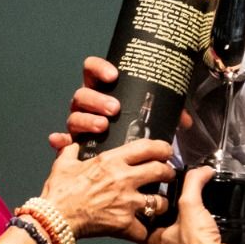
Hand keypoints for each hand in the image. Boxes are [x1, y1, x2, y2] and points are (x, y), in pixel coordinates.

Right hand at [38, 138, 174, 241]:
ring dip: (160, 203)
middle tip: (168, 176)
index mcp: (112, 161)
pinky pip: (144, 229)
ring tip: (157, 204)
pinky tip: (141, 228)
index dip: (162, 148)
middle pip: (161, 171)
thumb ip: (71, 151)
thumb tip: (71, 143)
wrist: (54, 218)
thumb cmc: (59, 191)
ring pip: (159, 201)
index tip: (165, 151)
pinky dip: (143, 230)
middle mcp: (124, 179)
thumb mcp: (63, 164)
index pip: (148, 147)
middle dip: (168, 173)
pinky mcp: (125, 224)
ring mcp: (127, 202)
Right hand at [47, 56, 191, 149]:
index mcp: (101, 94)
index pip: (92, 71)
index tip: (114, 74)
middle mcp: (88, 109)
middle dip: (98, 99)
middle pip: (83, 94)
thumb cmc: (125, 136)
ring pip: (75, 117)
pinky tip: (62, 141)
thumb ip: (162, 116)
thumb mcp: (144, 120)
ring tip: (101, 126)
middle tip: (114, 108)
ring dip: (87, 119)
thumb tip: (184, 120)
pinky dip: (61, 141)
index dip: (99, 68)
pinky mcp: (74, 147)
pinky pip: (64, 143)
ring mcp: (79, 126)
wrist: (99, 175)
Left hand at [143, 166, 240, 243]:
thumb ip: (193, 183)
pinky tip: (197, 231)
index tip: (156, 194)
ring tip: (186, 215)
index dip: (149, 206)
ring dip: (176, 230)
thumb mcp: (192, 205)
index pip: (141, 221)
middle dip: (163, 219)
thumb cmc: (199, 241)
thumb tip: (202, 169)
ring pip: (170, 242)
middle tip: (173, 204)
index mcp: (151, 243)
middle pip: (156, 231)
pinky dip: (187, 240)